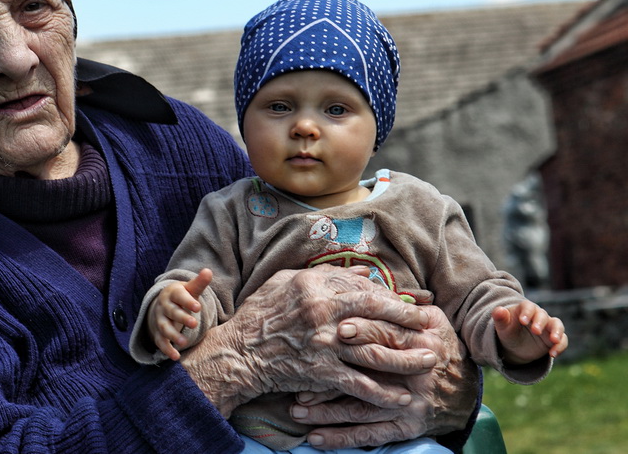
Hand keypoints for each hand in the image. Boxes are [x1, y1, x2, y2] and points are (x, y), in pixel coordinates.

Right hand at [147, 268, 212, 360]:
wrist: (164, 304)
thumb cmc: (182, 296)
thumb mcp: (190, 289)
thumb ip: (199, 282)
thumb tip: (208, 271)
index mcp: (172, 293)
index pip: (179, 296)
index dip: (188, 301)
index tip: (198, 307)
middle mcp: (164, 306)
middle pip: (172, 312)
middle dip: (182, 318)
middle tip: (194, 324)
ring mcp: (160, 320)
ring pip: (164, 327)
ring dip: (173, 335)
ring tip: (184, 343)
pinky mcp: (158, 333)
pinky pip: (161, 342)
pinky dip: (167, 349)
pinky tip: (176, 356)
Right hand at [180, 265, 438, 417]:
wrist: (238, 352)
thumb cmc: (260, 314)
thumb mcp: (286, 283)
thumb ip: (325, 275)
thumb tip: (361, 273)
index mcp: (314, 285)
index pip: (360, 286)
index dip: (387, 295)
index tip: (408, 301)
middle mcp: (322, 311)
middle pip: (375, 311)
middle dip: (408, 318)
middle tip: (432, 324)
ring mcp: (323, 342)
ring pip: (373, 349)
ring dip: (406, 356)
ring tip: (430, 359)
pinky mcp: (320, 372)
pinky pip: (358, 384)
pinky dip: (382, 392)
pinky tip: (403, 397)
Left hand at [290, 302, 478, 448]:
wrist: (464, 392)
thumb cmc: (438, 346)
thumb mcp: (431, 319)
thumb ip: (400, 302)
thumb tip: (366, 276)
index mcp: (422, 338)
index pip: (389, 332)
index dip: (364, 329)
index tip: (336, 327)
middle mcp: (417, 372)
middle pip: (373, 369)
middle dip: (337, 370)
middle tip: (304, 369)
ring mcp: (411, 403)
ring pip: (363, 407)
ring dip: (327, 410)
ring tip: (296, 407)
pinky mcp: (407, 427)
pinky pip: (371, 434)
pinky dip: (342, 438)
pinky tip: (316, 437)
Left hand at [493, 300, 567, 363]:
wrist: (515, 347)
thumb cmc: (508, 332)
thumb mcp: (503, 327)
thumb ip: (500, 318)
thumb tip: (499, 310)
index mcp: (525, 309)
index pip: (528, 306)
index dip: (527, 312)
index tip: (523, 321)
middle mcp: (538, 316)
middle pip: (542, 315)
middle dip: (540, 322)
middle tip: (535, 331)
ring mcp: (548, 327)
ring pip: (557, 324)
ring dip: (557, 331)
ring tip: (554, 340)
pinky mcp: (554, 339)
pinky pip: (562, 340)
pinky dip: (560, 346)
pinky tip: (553, 354)